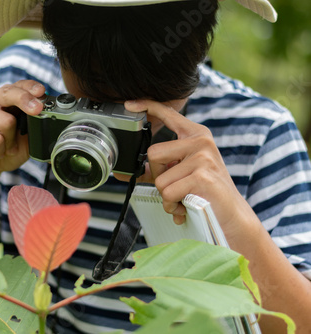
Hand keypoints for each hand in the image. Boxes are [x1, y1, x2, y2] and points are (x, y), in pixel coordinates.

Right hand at [0, 80, 45, 182]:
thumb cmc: (6, 148)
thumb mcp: (26, 137)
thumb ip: (33, 125)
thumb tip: (45, 115)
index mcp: (4, 96)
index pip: (18, 85)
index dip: (31, 88)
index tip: (42, 92)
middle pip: (9, 94)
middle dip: (25, 101)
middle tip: (37, 110)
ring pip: (6, 122)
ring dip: (12, 141)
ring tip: (7, 147)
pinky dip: (1, 150)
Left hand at [117, 99, 258, 241]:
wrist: (230, 215)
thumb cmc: (203, 193)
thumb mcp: (180, 174)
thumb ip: (155, 171)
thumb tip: (123, 175)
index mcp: (195, 135)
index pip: (168, 114)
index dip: (147, 106)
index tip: (129, 104)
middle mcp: (200, 141)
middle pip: (153, 154)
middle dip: (158, 177)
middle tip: (175, 187)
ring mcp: (203, 157)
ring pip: (160, 179)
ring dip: (167, 196)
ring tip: (184, 198)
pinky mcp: (202, 176)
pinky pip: (169, 192)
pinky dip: (173, 205)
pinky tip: (186, 206)